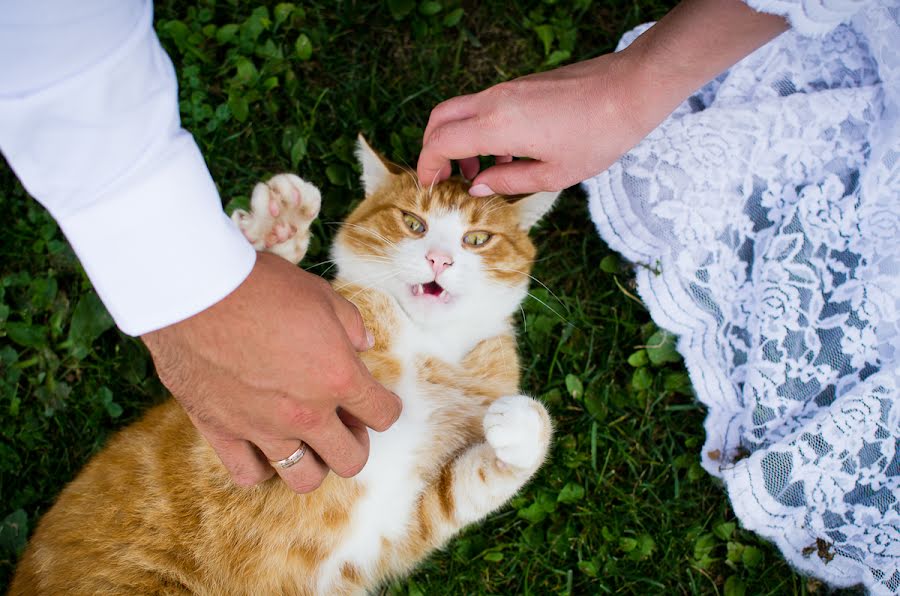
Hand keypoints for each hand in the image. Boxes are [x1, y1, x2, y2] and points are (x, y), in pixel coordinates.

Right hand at [141, 252, 401, 492]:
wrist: (194, 290)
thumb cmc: (260, 285)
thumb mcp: (320, 294)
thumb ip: (350, 324)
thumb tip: (363, 343)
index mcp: (337, 377)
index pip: (383, 414)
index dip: (385, 406)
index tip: (377, 399)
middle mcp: (305, 413)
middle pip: (351, 460)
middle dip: (355, 441)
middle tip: (344, 419)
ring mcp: (262, 429)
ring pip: (304, 478)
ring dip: (314, 461)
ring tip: (307, 437)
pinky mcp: (220, 431)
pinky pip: (248, 474)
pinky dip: (261, 466)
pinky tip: (263, 446)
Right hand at [417, 49, 662, 195]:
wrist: (630, 90)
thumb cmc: (598, 135)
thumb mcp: (553, 174)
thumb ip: (508, 182)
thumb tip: (477, 186)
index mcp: (496, 126)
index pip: (440, 142)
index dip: (427, 166)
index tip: (430, 187)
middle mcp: (495, 102)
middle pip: (440, 119)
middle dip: (433, 149)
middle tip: (444, 178)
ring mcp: (508, 89)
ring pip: (462, 110)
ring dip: (458, 140)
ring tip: (479, 172)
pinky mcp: (522, 86)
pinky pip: (485, 106)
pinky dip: (480, 130)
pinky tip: (507, 155)